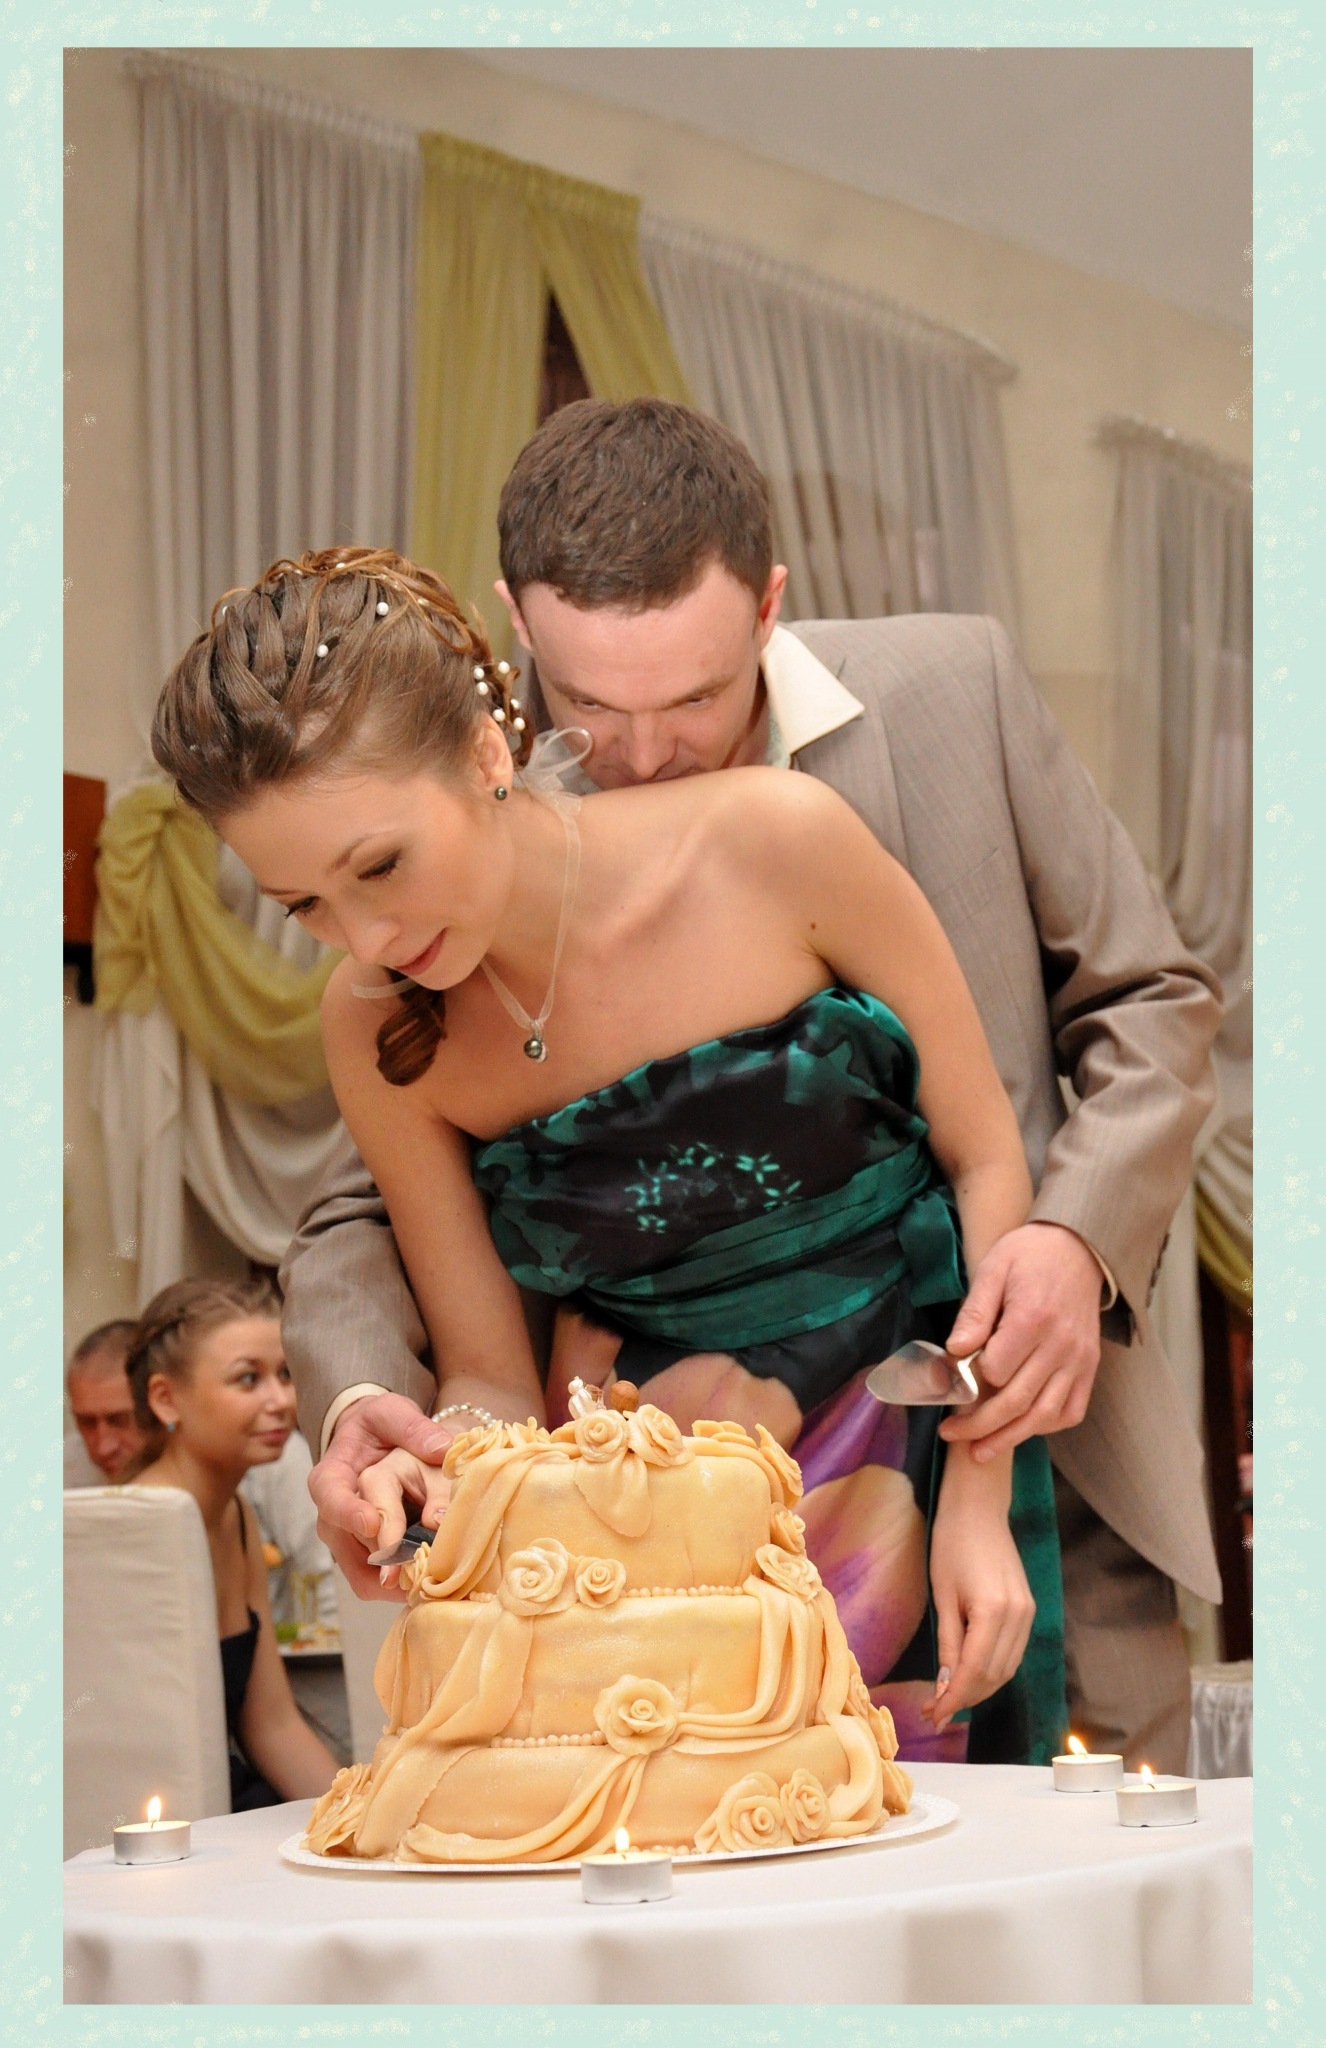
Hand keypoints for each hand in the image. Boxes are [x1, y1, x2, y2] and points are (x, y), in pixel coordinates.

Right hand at [308, 1393, 451, 1600]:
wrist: (373, 1444)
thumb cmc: (379, 1427)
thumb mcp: (393, 1413)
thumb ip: (413, 1427)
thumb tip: (440, 1449)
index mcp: (330, 1477)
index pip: (331, 1497)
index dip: (349, 1513)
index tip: (374, 1523)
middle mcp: (331, 1516)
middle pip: (351, 1545)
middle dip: (386, 1558)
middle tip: (422, 1567)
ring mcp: (345, 1542)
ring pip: (364, 1575)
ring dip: (396, 1582)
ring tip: (433, 1582)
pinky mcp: (363, 1559)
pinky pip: (375, 1584)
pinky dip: (400, 1588)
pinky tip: (428, 1583)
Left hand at [920, 1457, 1035, 1731]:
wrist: (979, 1508)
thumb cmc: (951, 1544)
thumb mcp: (942, 1595)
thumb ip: (948, 1643)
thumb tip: (945, 1686)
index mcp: (994, 1612)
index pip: (974, 1672)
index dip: (953, 1699)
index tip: (932, 1716)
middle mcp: (1019, 1617)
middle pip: (994, 1676)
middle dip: (964, 1698)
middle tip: (935, 1711)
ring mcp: (1028, 1613)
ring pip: (1006, 1668)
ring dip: (979, 1688)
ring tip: (949, 1698)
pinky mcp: (1028, 1608)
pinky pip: (1013, 1652)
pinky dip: (992, 1669)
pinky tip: (970, 1674)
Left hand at [939, 1223, 1102, 1460]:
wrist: (1079, 1248)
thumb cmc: (1029, 1257)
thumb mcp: (993, 1269)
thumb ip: (974, 1312)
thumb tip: (954, 1351)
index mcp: (1033, 1318)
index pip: (996, 1369)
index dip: (969, 1380)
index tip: (948, 1383)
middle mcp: (1061, 1345)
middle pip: (1017, 1400)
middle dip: (979, 1425)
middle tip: (949, 1434)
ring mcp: (1079, 1360)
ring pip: (1044, 1414)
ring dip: (1010, 1438)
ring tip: (979, 1452)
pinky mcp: (1089, 1368)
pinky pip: (1071, 1410)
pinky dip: (1046, 1427)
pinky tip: (1021, 1430)